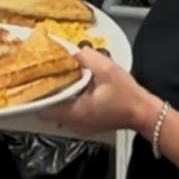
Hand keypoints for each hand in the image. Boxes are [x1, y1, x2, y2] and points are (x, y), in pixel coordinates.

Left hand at [40, 48, 159, 136]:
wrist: (143, 112)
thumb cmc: (127, 95)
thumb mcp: (107, 69)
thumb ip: (87, 58)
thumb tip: (73, 51)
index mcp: (76, 112)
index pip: (43, 109)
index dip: (37, 95)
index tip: (35, 81)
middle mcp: (75, 123)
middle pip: (49, 110)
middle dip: (48, 93)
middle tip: (48, 75)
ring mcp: (81, 127)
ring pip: (59, 112)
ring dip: (60, 97)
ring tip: (63, 80)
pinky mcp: (87, 125)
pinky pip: (70, 114)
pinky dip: (69, 101)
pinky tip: (76, 88)